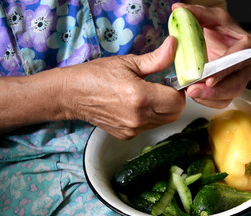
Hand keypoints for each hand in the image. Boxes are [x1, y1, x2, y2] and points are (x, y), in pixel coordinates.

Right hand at [62, 37, 185, 139]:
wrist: (71, 95)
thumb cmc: (96, 75)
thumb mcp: (128, 62)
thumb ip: (156, 59)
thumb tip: (174, 45)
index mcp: (140, 96)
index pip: (177, 101)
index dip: (178, 90)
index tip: (171, 82)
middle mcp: (138, 117)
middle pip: (174, 114)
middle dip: (174, 101)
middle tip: (162, 88)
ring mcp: (132, 129)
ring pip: (163, 122)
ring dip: (163, 110)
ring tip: (148, 95)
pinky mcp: (127, 135)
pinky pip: (149, 127)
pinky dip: (150, 117)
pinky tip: (137, 106)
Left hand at [172, 3, 250, 108]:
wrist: (216, 41)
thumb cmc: (218, 30)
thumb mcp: (209, 18)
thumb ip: (196, 13)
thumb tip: (179, 10)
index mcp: (249, 46)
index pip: (240, 59)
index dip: (224, 70)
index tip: (208, 77)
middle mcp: (247, 65)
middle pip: (236, 84)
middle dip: (215, 91)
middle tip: (194, 90)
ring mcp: (240, 79)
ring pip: (229, 95)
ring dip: (209, 98)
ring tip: (192, 93)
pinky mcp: (230, 89)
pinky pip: (222, 101)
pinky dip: (208, 101)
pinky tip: (196, 96)